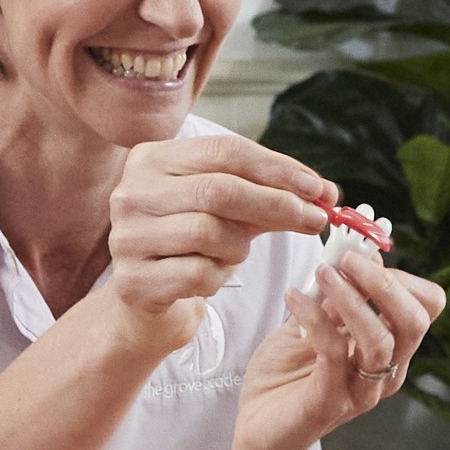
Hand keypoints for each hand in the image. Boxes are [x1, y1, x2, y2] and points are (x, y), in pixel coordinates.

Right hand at [92, 131, 339, 361]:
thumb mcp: (228, 209)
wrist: (146, 299)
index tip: (318, 187)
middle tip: (315, 219)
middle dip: (276, 205)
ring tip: (234, 253)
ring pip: (210, 233)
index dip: (277, 168)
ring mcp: (126, 237)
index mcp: (152, 159)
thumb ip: (270, 194)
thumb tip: (324, 193)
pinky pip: (198, 274)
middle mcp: (131, 192)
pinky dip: (218, 277)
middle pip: (219, 189)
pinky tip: (210, 275)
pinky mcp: (132, 281)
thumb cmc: (191, 243)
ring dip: (239, 247)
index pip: (225, 151)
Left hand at [231, 243, 445, 449]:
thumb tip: (356, 252)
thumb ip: (335, 294)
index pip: (426, 307)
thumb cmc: (286, 376)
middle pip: (415, 323)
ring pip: (380, 341)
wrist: (257, 429)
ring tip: (322, 275)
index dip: (401, 275)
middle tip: (347, 261)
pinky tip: (293, 298)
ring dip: (352, 299)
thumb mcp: (313, 322)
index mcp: (389, 350)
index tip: (362, 253)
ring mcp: (360, 392)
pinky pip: (334, 353)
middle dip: (384, 284)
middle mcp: (385, 372)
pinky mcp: (328, 403)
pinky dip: (314, 317)